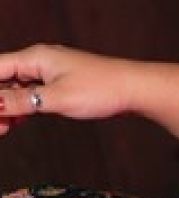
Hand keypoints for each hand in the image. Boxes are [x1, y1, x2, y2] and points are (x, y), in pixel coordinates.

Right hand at [0, 44, 139, 135]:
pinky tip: (17, 123)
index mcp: (34, 58)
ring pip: (18, 89)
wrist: (136, 89)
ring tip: (4, 129)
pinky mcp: (62, 85)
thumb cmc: (102, 90)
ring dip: (9, 108)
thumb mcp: (58, 99)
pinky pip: (34, 94)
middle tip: (0, 128)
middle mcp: (39, 61)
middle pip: (3, 79)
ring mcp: (51, 73)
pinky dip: (24, 108)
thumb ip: (23, 101)